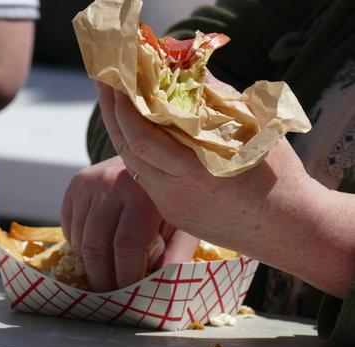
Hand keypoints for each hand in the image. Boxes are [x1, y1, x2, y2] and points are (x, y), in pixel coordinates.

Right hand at [61, 156, 197, 291]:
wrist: (152, 154)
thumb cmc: (170, 195)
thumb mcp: (182, 223)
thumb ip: (174, 255)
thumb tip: (161, 291)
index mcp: (144, 193)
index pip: (126, 246)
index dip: (126, 278)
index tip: (130, 297)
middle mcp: (113, 183)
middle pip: (96, 247)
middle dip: (102, 280)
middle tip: (112, 297)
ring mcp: (90, 181)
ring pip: (79, 240)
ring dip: (91, 264)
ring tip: (109, 270)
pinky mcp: (76, 182)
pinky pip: (69, 228)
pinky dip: (80, 246)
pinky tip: (98, 246)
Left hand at [94, 80, 354, 298]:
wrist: (288, 228)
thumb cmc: (279, 176)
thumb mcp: (256, 128)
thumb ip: (218, 98)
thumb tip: (188, 70)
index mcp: (196, 171)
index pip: (142, 139)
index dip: (125, 107)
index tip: (119, 79)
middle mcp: (175, 192)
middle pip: (127, 151)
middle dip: (113, 113)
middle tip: (107, 82)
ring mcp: (171, 206)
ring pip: (133, 166)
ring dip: (122, 132)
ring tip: (118, 103)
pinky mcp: (172, 214)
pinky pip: (145, 179)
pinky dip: (139, 152)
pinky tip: (139, 133)